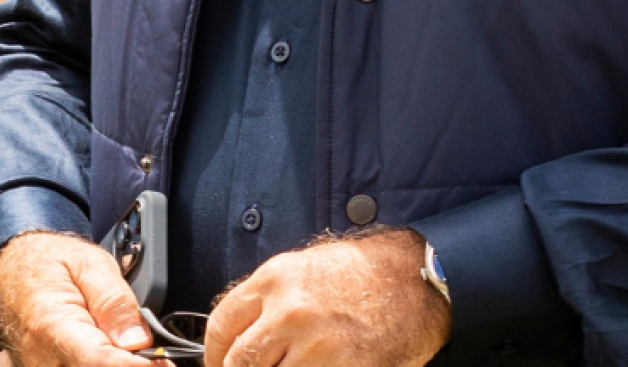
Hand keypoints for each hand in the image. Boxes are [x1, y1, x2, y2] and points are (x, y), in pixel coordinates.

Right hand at [0, 231, 152, 365]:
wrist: (8, 270)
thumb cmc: (48, 262)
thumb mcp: (88, 262)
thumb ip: (114, 300)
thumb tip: (139, 341)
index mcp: (51, 325)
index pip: (100, 362)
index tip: (164, 364)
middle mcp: (42, 359)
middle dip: (131, 364)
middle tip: (156, 356)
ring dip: (115, 364)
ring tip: (133, 351)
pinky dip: (101, 365)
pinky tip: (114, 355)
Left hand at [203, 228, 448, 366]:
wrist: (413, 282)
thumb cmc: (360, 273)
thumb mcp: (300, 269)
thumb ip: (264, 300)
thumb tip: (236, 334)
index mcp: (273, 281)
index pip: (220, 327)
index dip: (214, 355)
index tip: (218, 364)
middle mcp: (289, 313)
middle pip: (240, 363)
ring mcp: (317, 347)